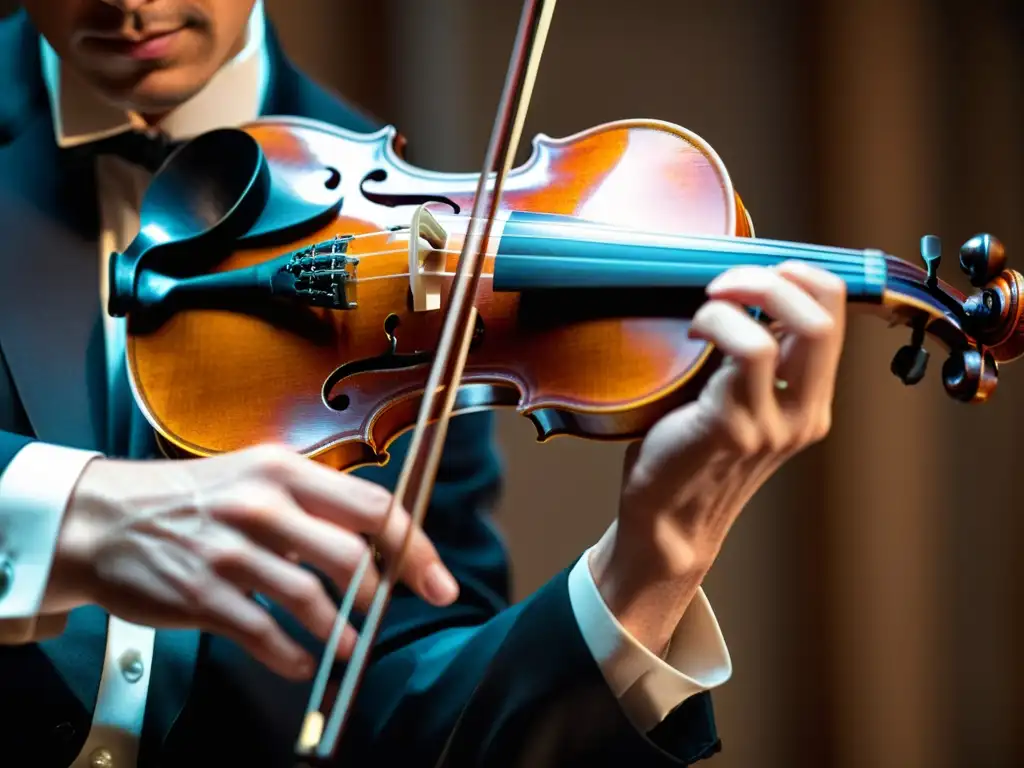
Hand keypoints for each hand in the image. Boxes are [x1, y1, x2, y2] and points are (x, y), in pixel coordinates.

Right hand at [45, 445, 458, 678]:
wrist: (103, 518)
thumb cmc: (194, 498)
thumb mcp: (256, 473)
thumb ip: (313, 499)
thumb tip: (378, 537)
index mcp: (283, 470)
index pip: (371, 505)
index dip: (412, 546)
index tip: (435, 579)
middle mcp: (261, 506)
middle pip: (350, 554)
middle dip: (383, 593)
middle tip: (389, 614)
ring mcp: (230, 552)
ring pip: (311, 599)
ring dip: (341, 632)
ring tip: (350, 646)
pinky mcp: (202, 595)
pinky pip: (265, 635)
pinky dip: (294, 657)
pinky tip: (305, 664)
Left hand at [591, 261, 844, 652]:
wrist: (667, 524)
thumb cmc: (689, 453)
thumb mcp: (735, 403)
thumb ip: (751, 362)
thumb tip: (738, 292)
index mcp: (809, 403)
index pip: (833, 315)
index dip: (800, 277)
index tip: (754, 275)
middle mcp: (802, 414)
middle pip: (826, 315)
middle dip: (777, 276)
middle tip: (729, 282)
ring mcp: (773, 423)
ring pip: (793, 327)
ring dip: (745, 293)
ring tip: (708, 304)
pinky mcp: (734, 426)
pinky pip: (746, 350)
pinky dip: (718, 321)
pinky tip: (691, 333)